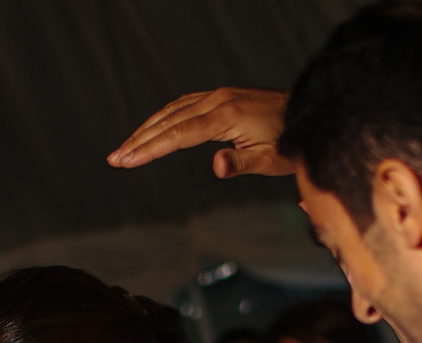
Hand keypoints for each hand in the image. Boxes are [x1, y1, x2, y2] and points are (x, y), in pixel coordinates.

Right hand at [107, 87, 291, 177]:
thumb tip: (216, 166)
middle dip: (139, 140)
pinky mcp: (221, 97)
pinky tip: (154, 128)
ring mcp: (218, 96)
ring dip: (147, 129)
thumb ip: (241, 163)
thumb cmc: (290, 142)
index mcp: (224, 117)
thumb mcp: (270, 159)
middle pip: (168, 120)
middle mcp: (217, 101)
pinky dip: (164, 118)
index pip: (178, 134)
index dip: (150, 148)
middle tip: (114, 158)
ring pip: (172, 110)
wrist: (307, 112)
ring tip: (126, 148)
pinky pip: (184, 105)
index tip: (126, 160)